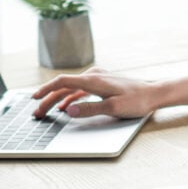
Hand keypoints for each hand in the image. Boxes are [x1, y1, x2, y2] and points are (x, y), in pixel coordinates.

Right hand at [31, 68, 160, 119]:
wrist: (154, 93)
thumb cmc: (136, 101)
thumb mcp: (113, 108)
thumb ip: (90, 109)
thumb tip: (69, 111)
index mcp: (94, 79)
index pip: (62, 81)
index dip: (46, 90)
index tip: (34, 98)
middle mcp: (94, 75)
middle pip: (64, 86)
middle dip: (48, 99)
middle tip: (37, 112)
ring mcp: (98, 78)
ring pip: (71, 88)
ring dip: (58, 99)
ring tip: (46, 111)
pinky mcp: (102, 83)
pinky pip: (80, 90)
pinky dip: (70, 98)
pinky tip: (65, 107)